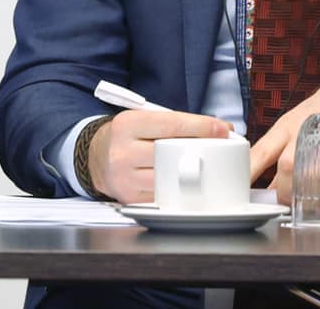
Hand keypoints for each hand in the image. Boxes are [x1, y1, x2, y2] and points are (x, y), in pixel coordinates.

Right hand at [87, 109, 233, 203]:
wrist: (96, 158)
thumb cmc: (127, 136)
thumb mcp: (142, 119)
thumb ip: (173, 123)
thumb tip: (216, 129)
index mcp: (127, 125)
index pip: (171, 125)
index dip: (201, 127)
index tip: (223, 129)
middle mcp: (122, 151)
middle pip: (173, 152)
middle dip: (201, 150)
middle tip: (220, 148)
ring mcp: (125, 178)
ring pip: (171, 177)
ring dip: (193, 172)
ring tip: (204, 165)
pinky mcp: (131, 198)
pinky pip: (164, 195)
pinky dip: (179, 188)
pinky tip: (186, 182)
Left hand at [248, 63, 319, 203]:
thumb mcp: (299, 125)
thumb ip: (284, 154)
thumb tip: (269, 185)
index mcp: (287, 126)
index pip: (260, 151)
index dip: (249, 173)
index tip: (239, 190)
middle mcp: (304, 131)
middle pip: (286, 166)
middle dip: (283, 192)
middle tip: (286, 204)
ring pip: (311, 174)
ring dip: (309, 197)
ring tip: (309, 208)